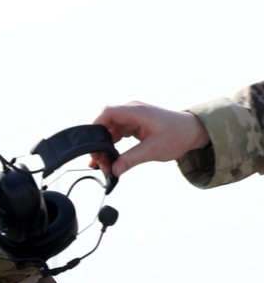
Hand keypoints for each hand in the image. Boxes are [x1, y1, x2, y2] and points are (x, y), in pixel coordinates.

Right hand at [91, 103, 209, 176]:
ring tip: (105, 164)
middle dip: (98, 142)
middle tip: (100, 162)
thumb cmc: (177, 136)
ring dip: (104, 146)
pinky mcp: (132, 124)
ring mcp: (131, 117)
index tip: (90, 146)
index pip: (107, 113)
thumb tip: (114, 171)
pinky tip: (110, 158)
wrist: (191, 131)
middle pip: (104, 122)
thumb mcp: (153, 150)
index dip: (95, 126)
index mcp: (136, 112)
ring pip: (108, 129)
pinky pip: (116, 133)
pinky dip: (111, 145)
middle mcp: (131, 111)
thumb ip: (131, 160)